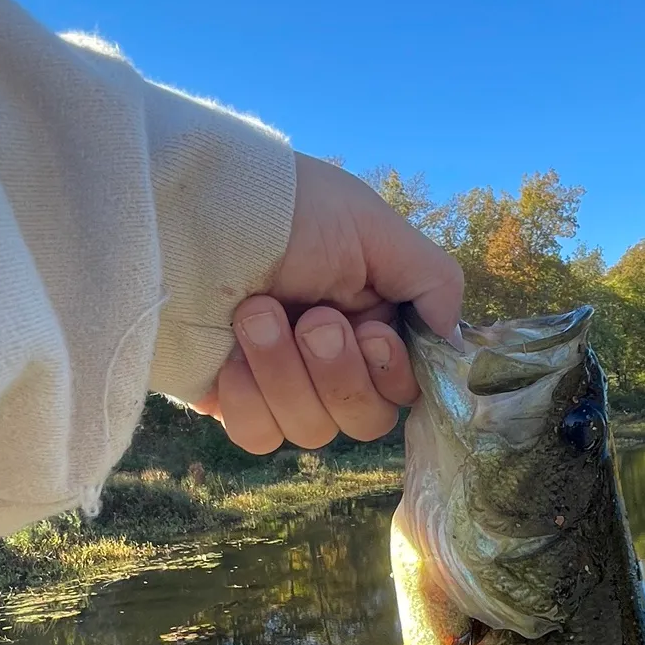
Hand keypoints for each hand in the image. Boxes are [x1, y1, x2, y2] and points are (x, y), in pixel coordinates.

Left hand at [196, 154, 462, 452]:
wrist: (188, 209)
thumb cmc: (283, 207)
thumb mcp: (372, 227)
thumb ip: (433, 281)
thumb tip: (456, 342)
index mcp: (372, 322)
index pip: (404, 389)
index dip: (389, 373)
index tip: (369, 330)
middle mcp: (332, 362)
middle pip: (363, 420)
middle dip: (337, 373)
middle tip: (310, 320)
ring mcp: (281, 386)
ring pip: (311, 430)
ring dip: (285, 373)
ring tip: (256, 314)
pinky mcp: (233, 402)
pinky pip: (259, 437)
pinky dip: (249, 400)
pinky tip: (232, 357)